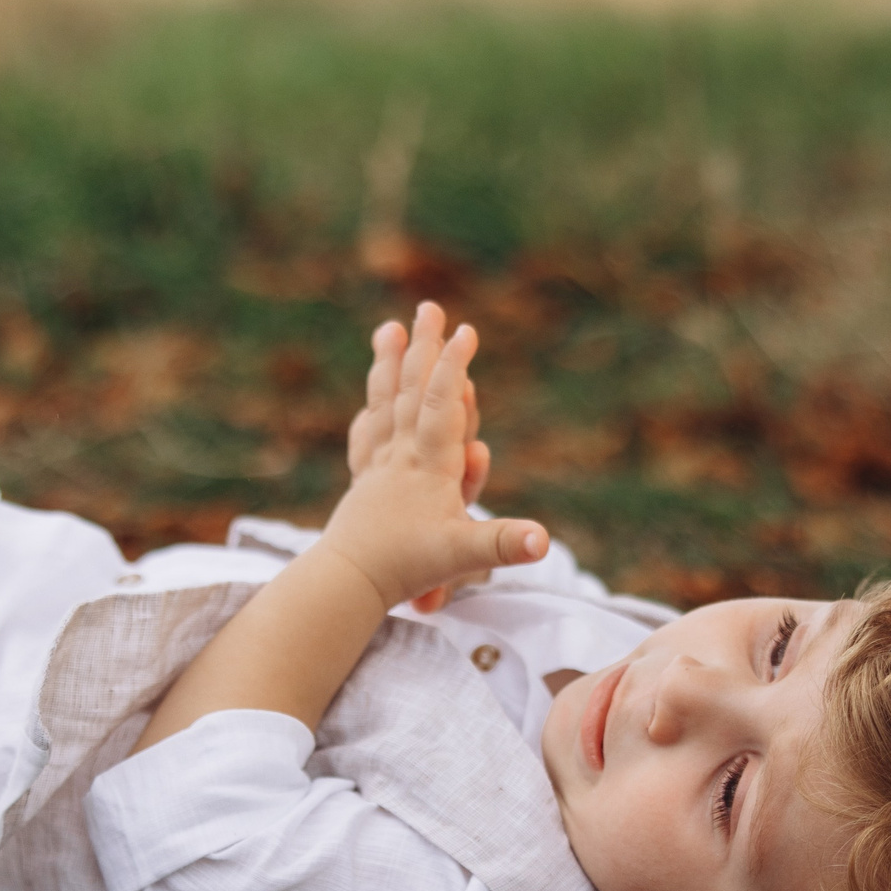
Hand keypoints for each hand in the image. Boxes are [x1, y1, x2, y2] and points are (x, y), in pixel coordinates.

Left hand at [321, 303, 545, 612]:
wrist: (345, 583)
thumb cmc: (406, 569)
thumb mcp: (462, 556)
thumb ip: (503, 543)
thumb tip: (545, 541)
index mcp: (427, 466)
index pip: (441, 405)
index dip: (454, 367)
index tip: (464, 330)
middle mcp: (400, 457)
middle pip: (411, 391)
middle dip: (423, 348)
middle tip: (428, 307)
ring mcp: (378, 467)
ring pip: (385, 404)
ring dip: (389, 365)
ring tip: (389, 329)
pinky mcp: (365, 484)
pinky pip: (368, 437)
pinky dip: (372, 414)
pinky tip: (370, 404)